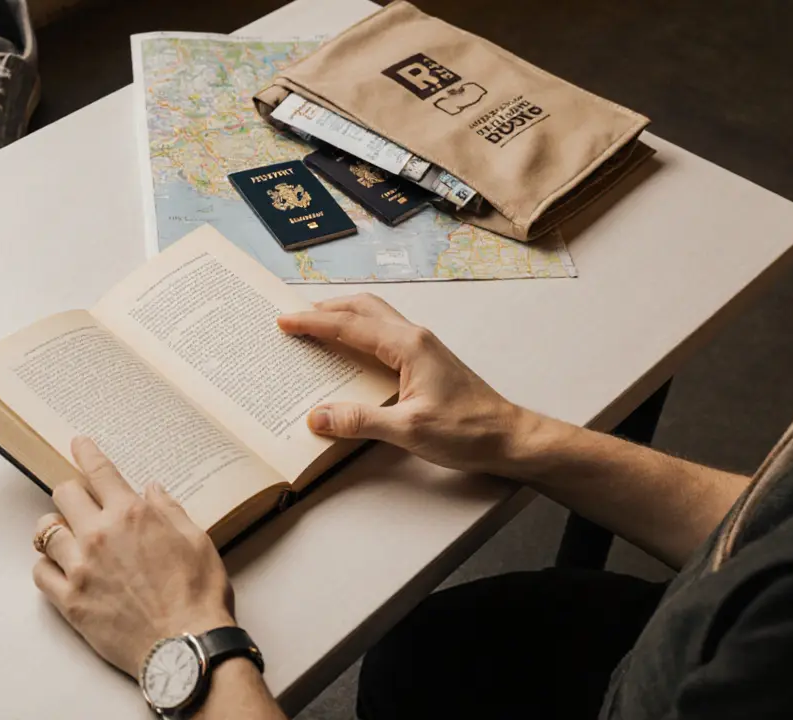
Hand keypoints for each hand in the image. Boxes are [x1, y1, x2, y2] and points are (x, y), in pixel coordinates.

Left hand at [32, 437, 235, 677]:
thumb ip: (169, 510)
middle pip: (64, 494)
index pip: (99, 471)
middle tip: (79, 501)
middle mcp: (99, 535)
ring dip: (55, 528)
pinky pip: (40, 573)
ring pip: (45, 531)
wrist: (186, 647)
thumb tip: (151, 490)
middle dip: (72, 492)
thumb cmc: (198, 596)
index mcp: (131, 514)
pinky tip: (59, 569)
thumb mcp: (197, 540)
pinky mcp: (70, 601)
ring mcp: (80, 568)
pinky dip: (47, 566)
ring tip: (66, 536)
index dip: (86, 452)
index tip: (78, 444)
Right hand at [277, 294, 528, 475]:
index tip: (284, 321)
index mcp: (407, 345)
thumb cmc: (468, 431)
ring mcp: (422, 347)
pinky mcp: (426, 360)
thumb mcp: (408, 430)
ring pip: (376, 317)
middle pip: (363, 308)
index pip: (349, 326)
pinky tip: (350, 350)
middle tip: (294, 317)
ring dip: (343, 316)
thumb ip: (360, 421)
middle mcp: (415, 337)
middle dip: (326, 309)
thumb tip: (317, 417)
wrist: (509, 437)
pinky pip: (384, 334)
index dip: (312, 323)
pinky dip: (359, 332)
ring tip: (315, 326)